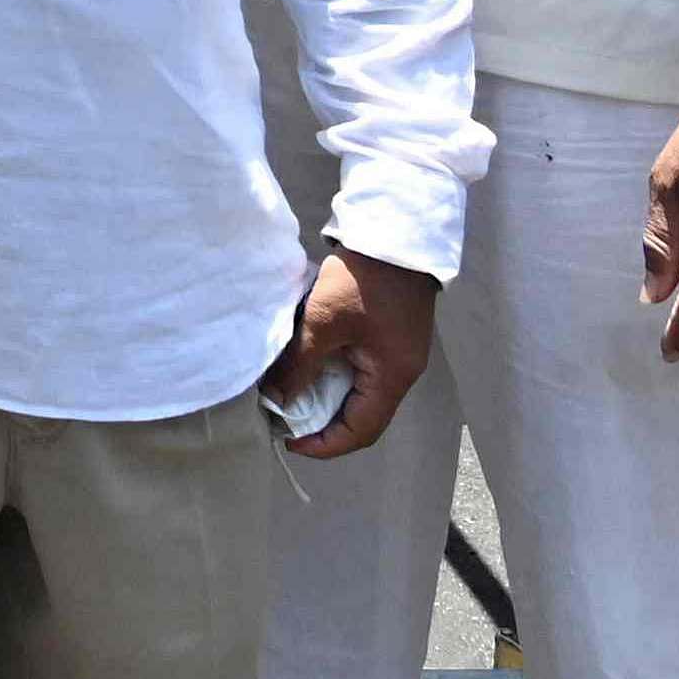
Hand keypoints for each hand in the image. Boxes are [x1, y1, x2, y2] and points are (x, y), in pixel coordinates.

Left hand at [262, 249, 440, 458]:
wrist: (394, 234)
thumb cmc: (361, 280)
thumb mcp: (322, 322)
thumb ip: (300, 365)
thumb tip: (277, 400)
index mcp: (393, 377)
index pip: (361, 432)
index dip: (325, 444)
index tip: (290, 441)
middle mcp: (401, 373)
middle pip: (362, 417)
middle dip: (323, 423)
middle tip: (285, 418)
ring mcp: (398, 356)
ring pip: (359, 393)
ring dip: (326, 397)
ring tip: (291, 394)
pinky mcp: (389, 339)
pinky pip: (361, 371)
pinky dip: (334, 375)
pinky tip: (309, 366)